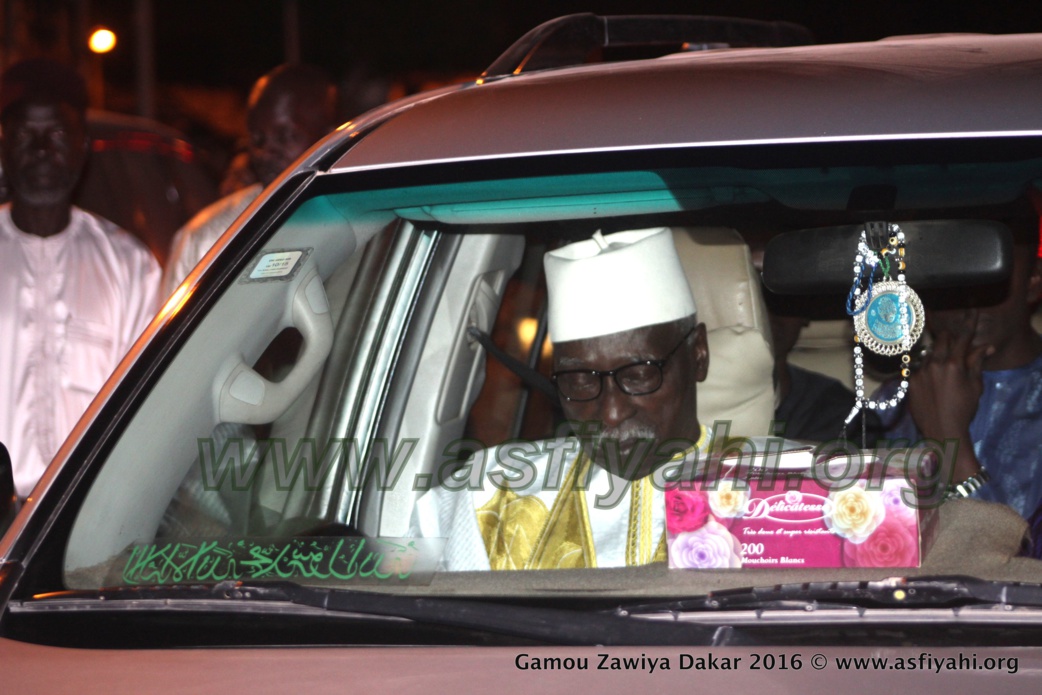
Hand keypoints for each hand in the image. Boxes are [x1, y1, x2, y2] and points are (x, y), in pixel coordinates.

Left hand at [906, 310, 992, 480]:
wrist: (943, 430)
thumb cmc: (964, 409)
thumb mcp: (975, 385)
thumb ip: (976, 363)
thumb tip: (986, 346)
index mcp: (953, 365)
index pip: (961, 339)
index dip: (967, 325)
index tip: (970, 313)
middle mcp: (934, 364)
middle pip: (940, 340)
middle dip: (948, 337)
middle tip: (952, 338)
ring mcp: (919, 373)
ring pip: (928, 355)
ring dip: (936, 355)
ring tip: (941, 366)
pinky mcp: (910, 382)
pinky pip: (918, 369)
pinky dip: (926, 370)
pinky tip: (930, 379)